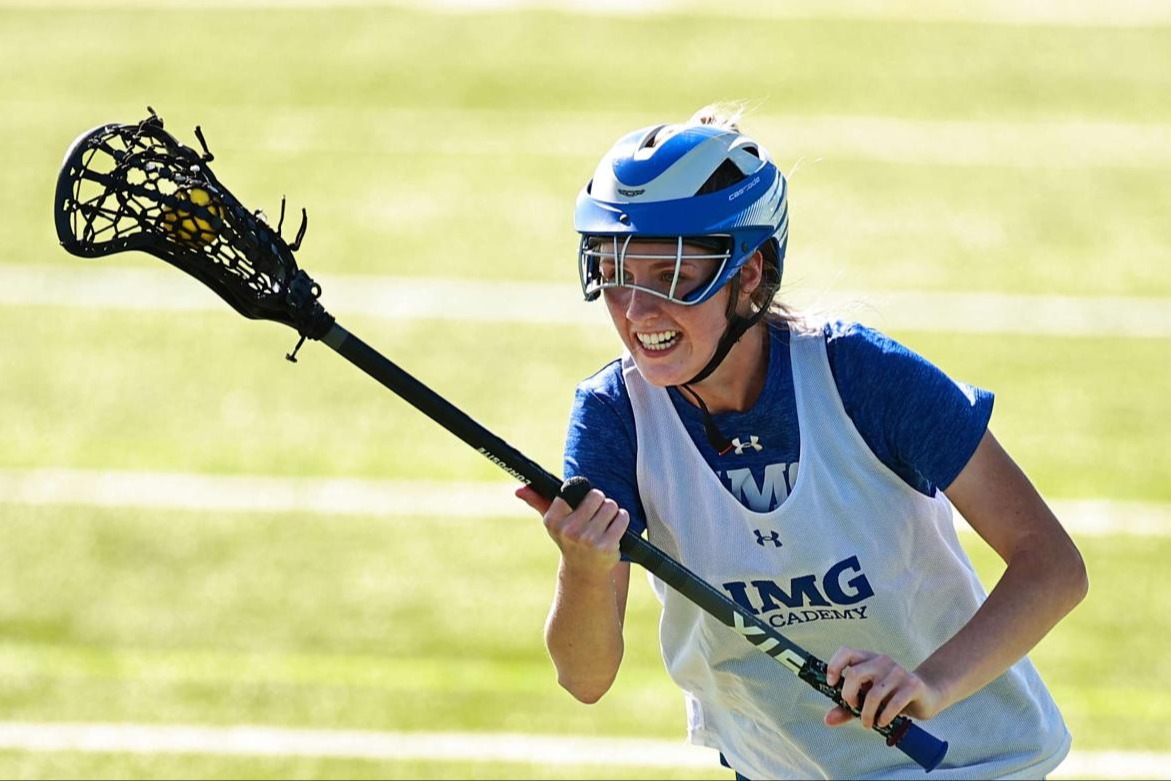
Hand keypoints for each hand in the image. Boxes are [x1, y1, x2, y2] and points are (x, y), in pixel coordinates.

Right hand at [515, 485, 627, 577]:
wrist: (585, 571)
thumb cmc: (570, 539)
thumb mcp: (554, 522)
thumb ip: (538, 501)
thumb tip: (519, 490)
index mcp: (553, 520)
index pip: (573, 491)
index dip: (582, 497)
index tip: (580, 508)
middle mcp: (568, 530)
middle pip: (596, 496)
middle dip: (600, 503)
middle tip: (595, 517)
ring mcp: (587, 539)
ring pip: (610, 506)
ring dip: (612, 512)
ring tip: (604, 525)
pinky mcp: (606, 546)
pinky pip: (622, 518)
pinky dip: (622, 520)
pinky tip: (614, 531)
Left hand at [823, 647, 945, 729]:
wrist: (926, 695)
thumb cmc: (890, 695)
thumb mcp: (867, 699)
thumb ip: (846, 707)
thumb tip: (827, 720)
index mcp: (868, 658)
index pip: (846, 652)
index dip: (834, 666)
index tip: (831, 683)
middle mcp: (882, 661)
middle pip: (855, 674)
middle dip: (849, 695)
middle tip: (852, 707)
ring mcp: (898, 672)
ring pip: (873, 694)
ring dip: (866, 714)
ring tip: (868, 723)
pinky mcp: (912, 685)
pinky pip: (893, 704)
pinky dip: (884, 717)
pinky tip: (882, 722)